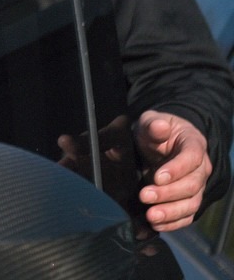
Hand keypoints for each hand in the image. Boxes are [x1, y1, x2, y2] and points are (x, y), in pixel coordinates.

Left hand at [134, 110, 211, 231]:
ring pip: (191, 203)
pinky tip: (157, 225)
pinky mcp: (188, 200)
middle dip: (168, 193)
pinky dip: (173, 223)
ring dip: (171, 212)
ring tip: (151, 216)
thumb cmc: (155, 131)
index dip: (176, 169)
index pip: (191, 158)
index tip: (157, 177)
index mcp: (193, 144)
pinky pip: (186, 215)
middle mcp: (200, 168)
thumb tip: (159, 127)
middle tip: (145, 196)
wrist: (158, 141)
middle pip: (192, 184)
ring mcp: (196, 186)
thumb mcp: (150, 122)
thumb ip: (154, 125)